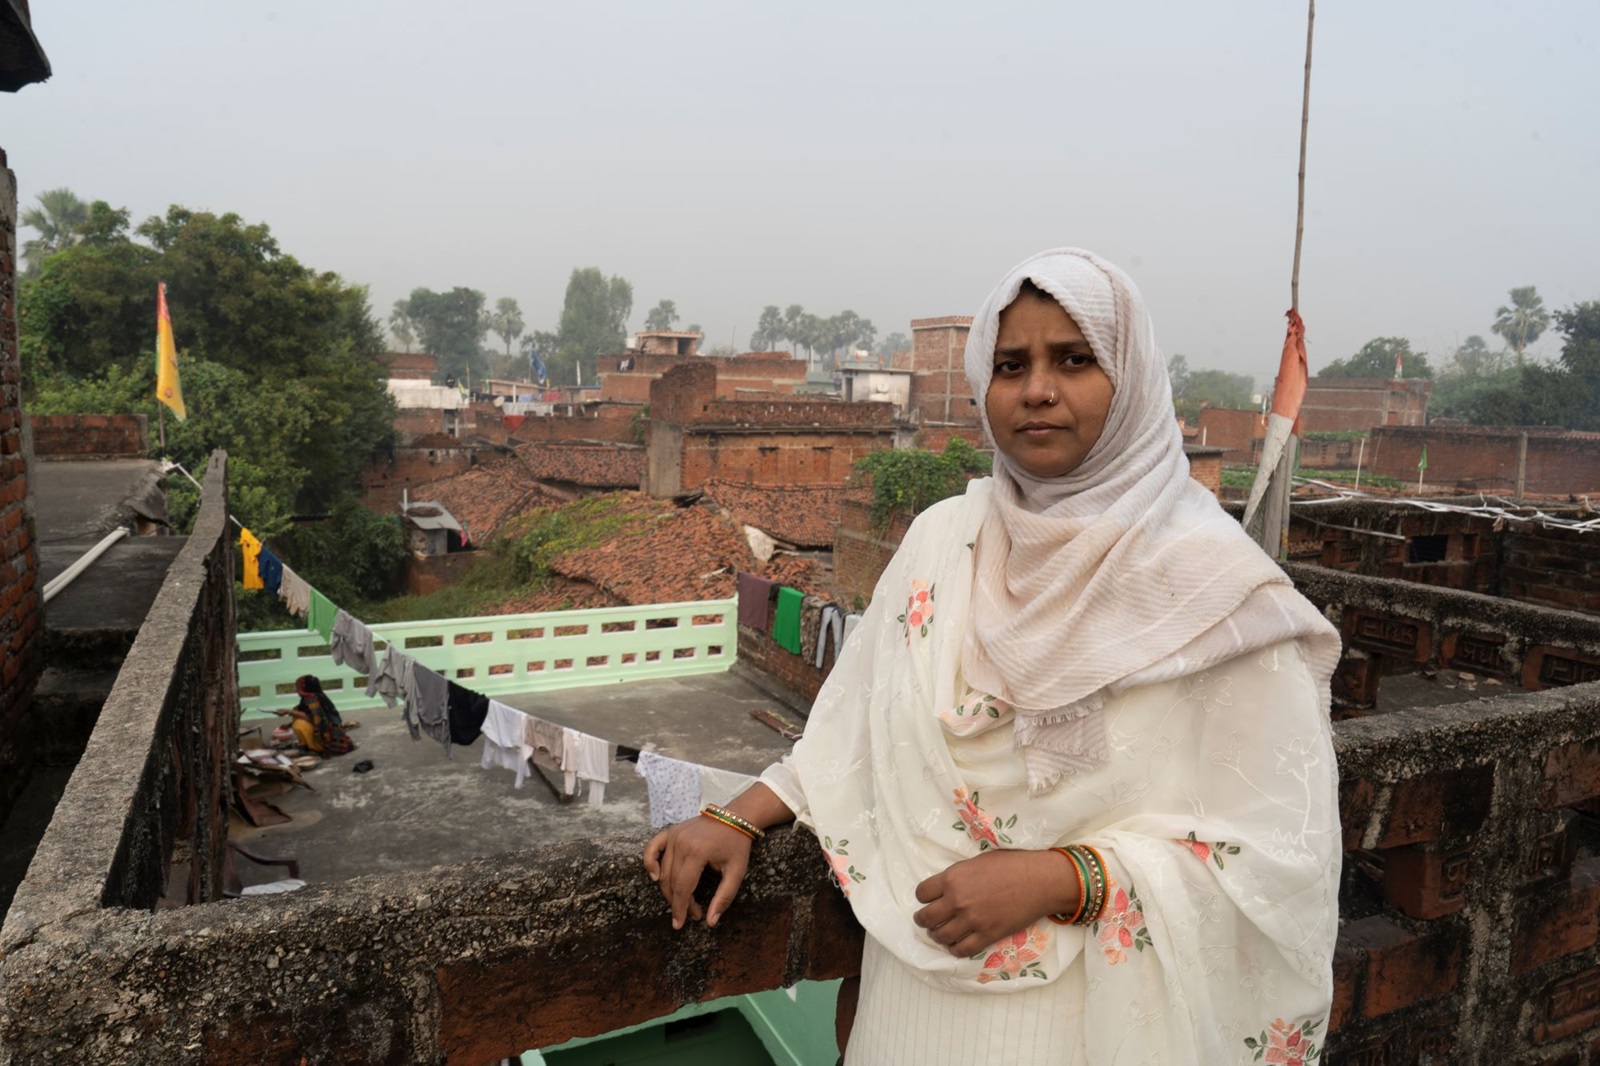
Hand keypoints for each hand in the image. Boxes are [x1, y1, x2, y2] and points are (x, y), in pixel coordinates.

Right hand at [643, 814, 751, 929]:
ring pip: (663, 871)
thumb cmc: (737, 845)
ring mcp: (674, 835)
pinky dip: (649, 862)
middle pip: (671, 882)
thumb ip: (724, 897)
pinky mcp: (671, 831)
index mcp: (698, 852)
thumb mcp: (737, 872)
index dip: (681, 909)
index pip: (682, 888)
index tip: (681, 924)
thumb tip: (710, 922)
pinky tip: (655, 876)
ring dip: (669, 891)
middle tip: (691, 913)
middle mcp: (681, 843)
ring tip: (683, 903)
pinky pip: (652, 848)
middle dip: (678, 902)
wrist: (736, 818)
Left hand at [913, 849, 1077, 956]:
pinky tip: (955, 944)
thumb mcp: (976, 861)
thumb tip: (945, 887)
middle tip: (926, 920)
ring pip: (941, 936)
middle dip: (923, 920)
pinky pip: (962, 950)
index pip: (922, 893)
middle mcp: (958, 900)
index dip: (922, 897)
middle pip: (926, 918)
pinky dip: (954, 949)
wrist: (1039, 880)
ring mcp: (972, 920)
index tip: (926, 899)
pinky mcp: (987, 935)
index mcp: (953, 878)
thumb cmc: (1011, 864)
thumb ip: (958, 876)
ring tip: (940, 933)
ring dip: (937, 936)